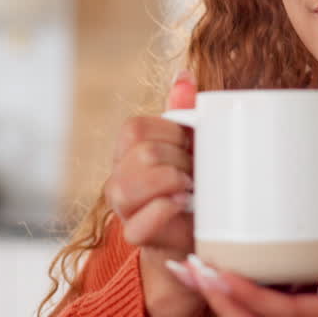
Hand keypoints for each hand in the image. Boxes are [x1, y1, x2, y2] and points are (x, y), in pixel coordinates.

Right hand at [105, 71, 201, 316]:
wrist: (194, 241)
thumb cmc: (194, 187)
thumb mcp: (191, 147)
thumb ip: (183, 113)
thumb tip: (184, 75)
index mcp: (130, 151)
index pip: (135, 128)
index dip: (170, 132)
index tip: (192, 146)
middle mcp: (119, 177)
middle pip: (139, 153)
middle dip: (177, 159)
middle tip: (198, 172)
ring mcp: (124, 210)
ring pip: (126, 185)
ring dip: (169, 181)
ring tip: (192, 188)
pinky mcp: (137, 237)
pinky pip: (137, 223)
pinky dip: (164, 210)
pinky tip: (185, 205)